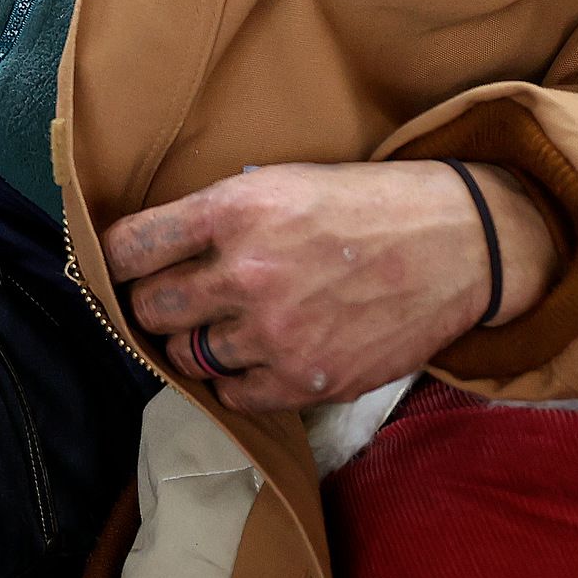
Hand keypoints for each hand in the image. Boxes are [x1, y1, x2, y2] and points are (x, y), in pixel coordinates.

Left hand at [102, 160, 561, 413]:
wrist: (459, 245)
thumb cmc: (366, 206)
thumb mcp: (284, 182)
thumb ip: (219, 215)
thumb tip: (152, 248)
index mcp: (235, 211)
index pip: (130, 246)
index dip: (118, 258)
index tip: (125, 265)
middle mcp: (248, 272)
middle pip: (149, 309)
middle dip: (154, 305)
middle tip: (176, 299)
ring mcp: (276, 332)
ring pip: (187, 356)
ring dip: (198, 343)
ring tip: (226, 325)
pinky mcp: (306, 379)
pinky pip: (231, 396)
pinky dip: (235, 380)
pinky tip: (258, 355)